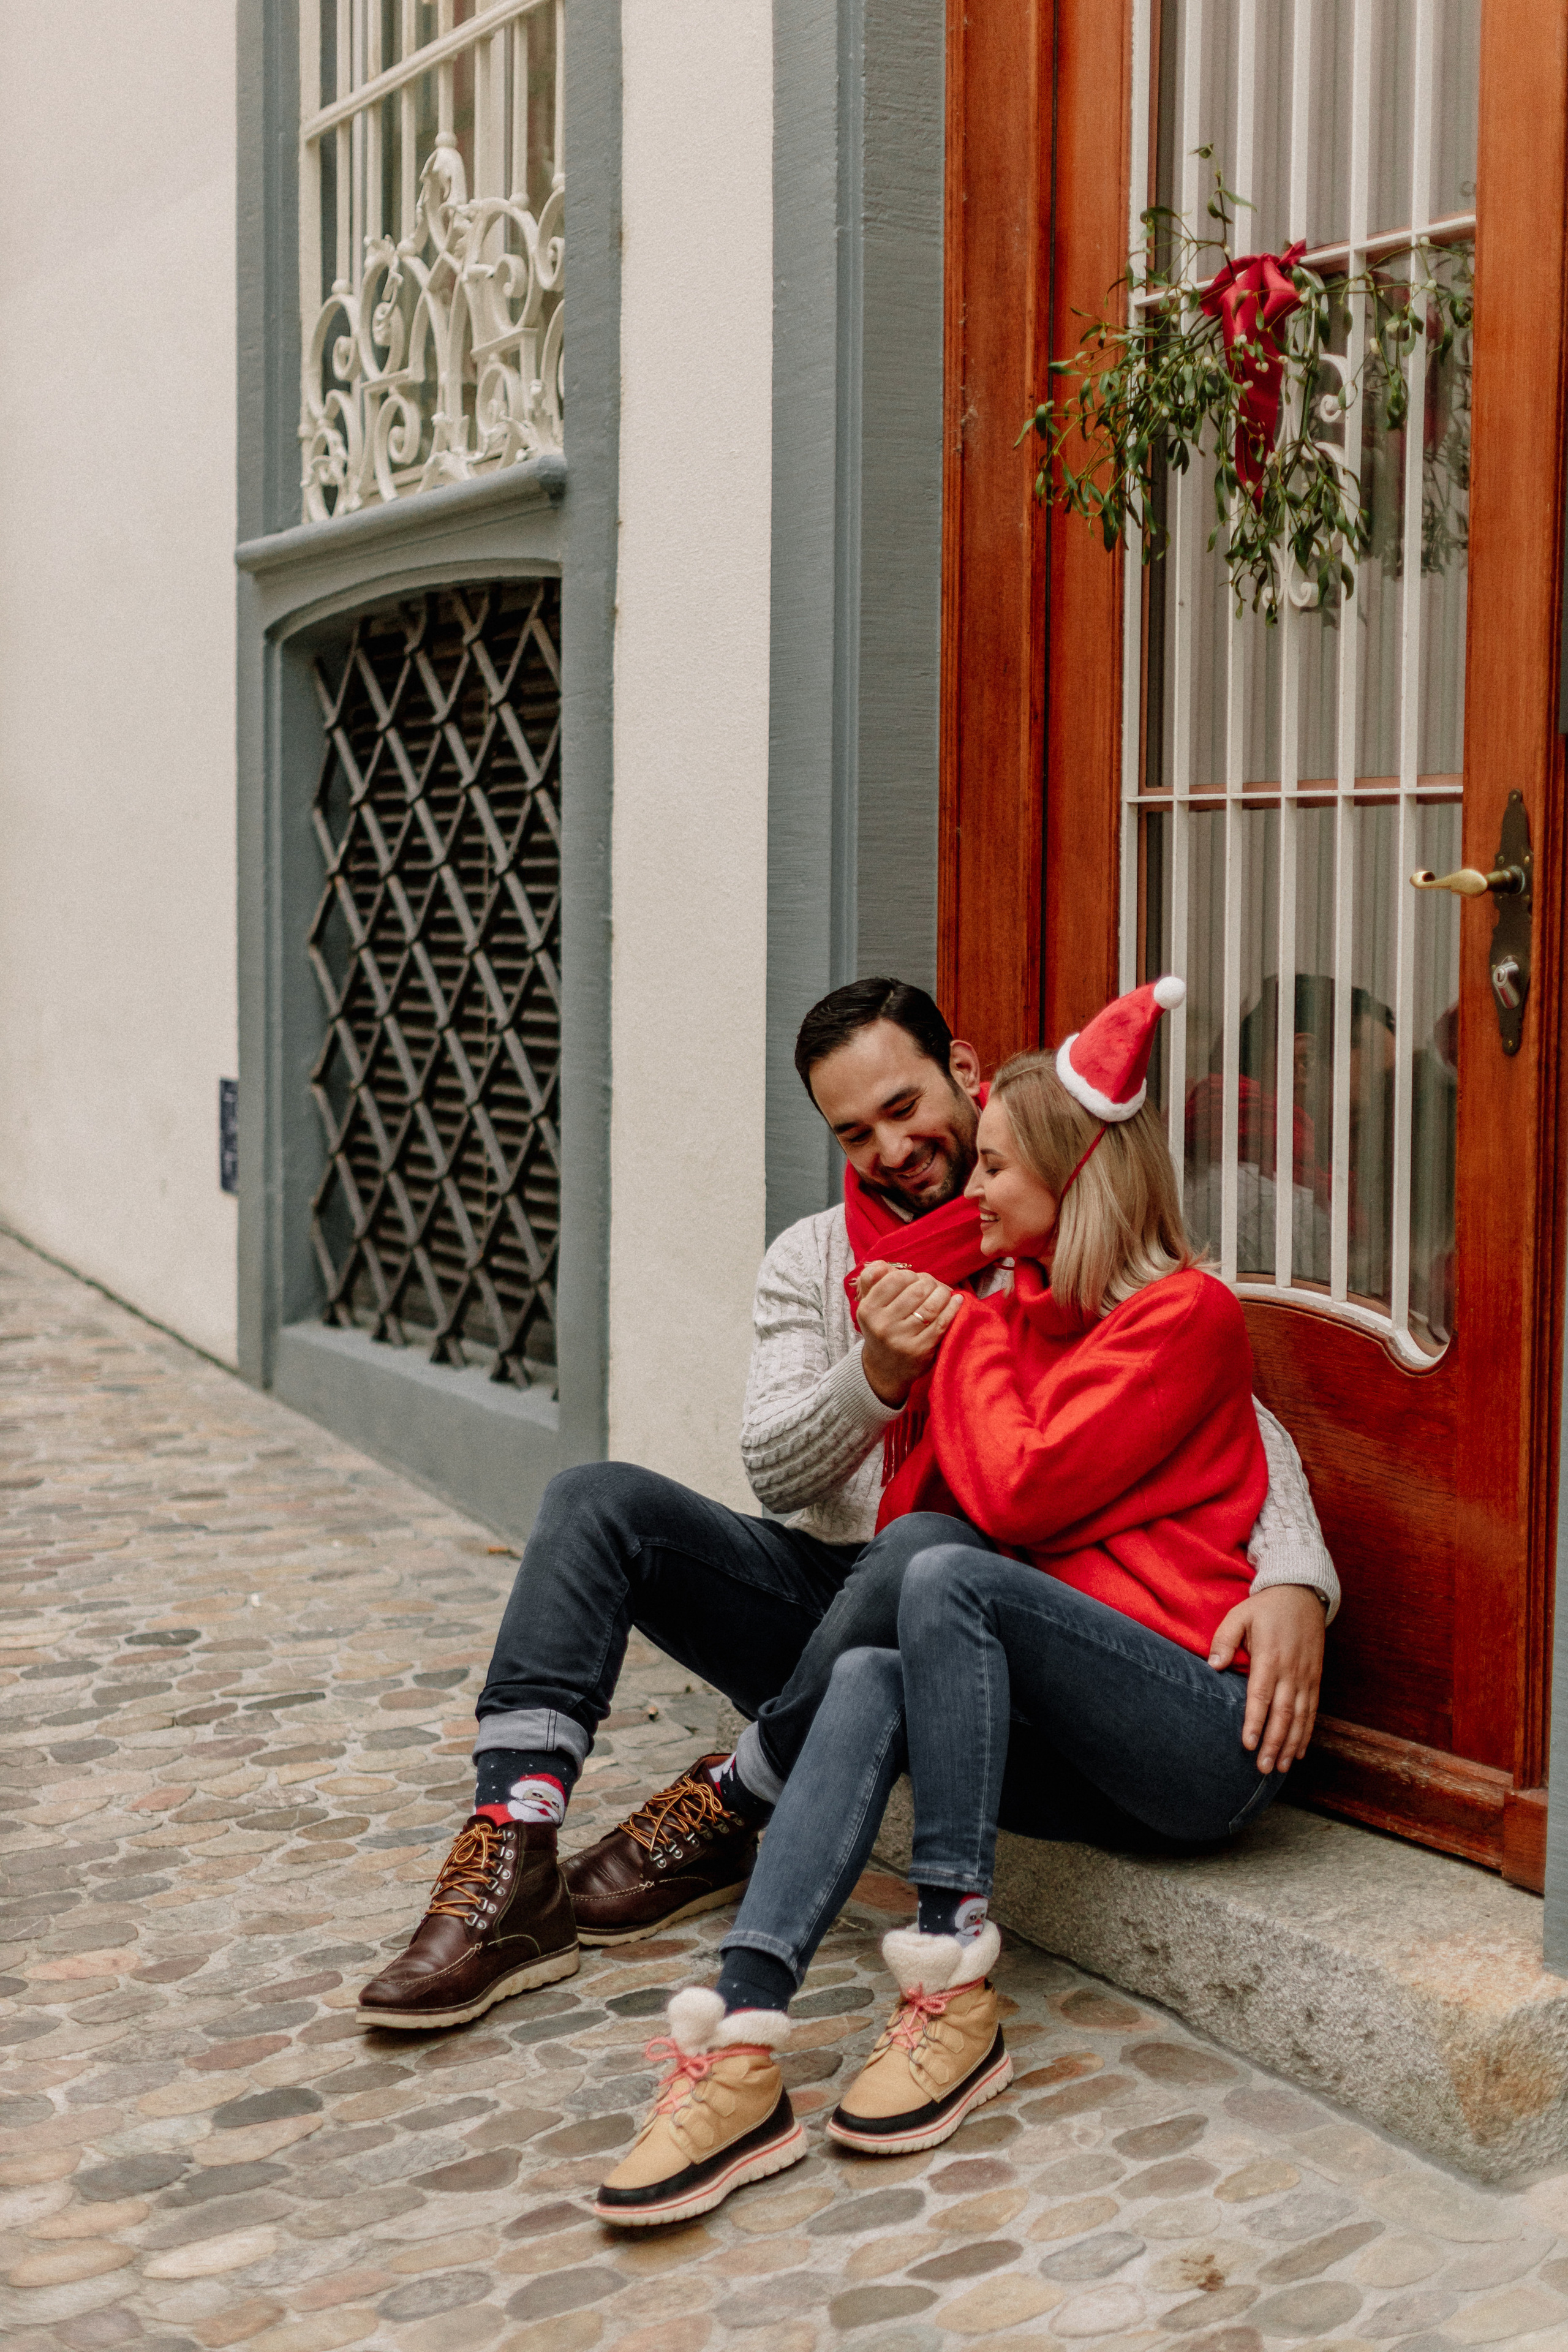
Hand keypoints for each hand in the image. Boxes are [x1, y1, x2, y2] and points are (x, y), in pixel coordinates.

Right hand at [856, 1260, 964, 1406]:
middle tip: (933, 1286)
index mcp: (868, 1310)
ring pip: (931, 1305)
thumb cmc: (881, 1328)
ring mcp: (902, 1339)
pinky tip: (957, 1301)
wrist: (884, 1369)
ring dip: (944, 1294)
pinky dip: (952, 1309)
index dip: (911, 1275)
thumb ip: (872, 1280)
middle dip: (930, 1283)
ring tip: (945, 1293)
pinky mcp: (920, 1350)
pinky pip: (942, 1323)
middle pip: (917, 1290)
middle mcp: (883, 1325)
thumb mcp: (869, 1305)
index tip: (915, 1281)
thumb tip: (883, 1264)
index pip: (896, 1279)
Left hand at [1208, 1583, 1324, 1775]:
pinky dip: (1307, 1733)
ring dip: (1290, 1744)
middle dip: (1273, 1743)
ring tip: (1280, 1768)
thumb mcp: (1240, 1615)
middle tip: (1263, 1768)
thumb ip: (1224, 1639)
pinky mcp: (1315, 1678)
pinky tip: (1299, 1752)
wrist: (1302, 1594)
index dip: (1255, 1722)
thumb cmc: (1265, 1608)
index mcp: (1270, 1656)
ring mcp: (1306, 1676)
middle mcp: (1291, 1670)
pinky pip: (1313, 1710)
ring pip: (1300, 1717)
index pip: (1261, 1695)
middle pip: (1283, 1713)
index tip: (1248, 1745)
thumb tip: (1213, 1666)